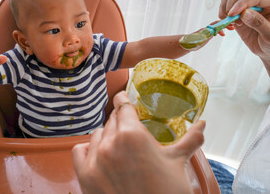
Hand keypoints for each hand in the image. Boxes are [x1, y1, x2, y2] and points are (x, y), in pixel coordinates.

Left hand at [72, 91, 204, 193]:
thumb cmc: (166, 191)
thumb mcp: (177, 162)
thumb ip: (190, 140)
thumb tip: (202, 124)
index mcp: (132, 134)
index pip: (123, 105)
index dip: (123, 100)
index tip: (123, 97)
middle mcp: (110, 142)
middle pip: (111, 121)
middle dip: (120, 123)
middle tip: (129, 134)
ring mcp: (95, 158)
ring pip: (97, 135)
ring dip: (106, 137)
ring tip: (119, 150)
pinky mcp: (84, 175)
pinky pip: (79, 150)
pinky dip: (87, 149)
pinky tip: (98, 155)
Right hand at [219, 0, 269, 59]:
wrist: (266, 49)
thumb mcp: (269, 35)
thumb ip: (259, 23)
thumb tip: (244, 13)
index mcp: (269, 2)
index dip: (240, 4)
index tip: (232, 14)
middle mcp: (257, 1)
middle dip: (230, 5)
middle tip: (233, 22)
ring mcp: (245, 7)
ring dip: (224, 9)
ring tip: (231, 23)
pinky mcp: (236, 14)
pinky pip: (224, 8)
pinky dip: (221, 16)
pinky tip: (228, 27)